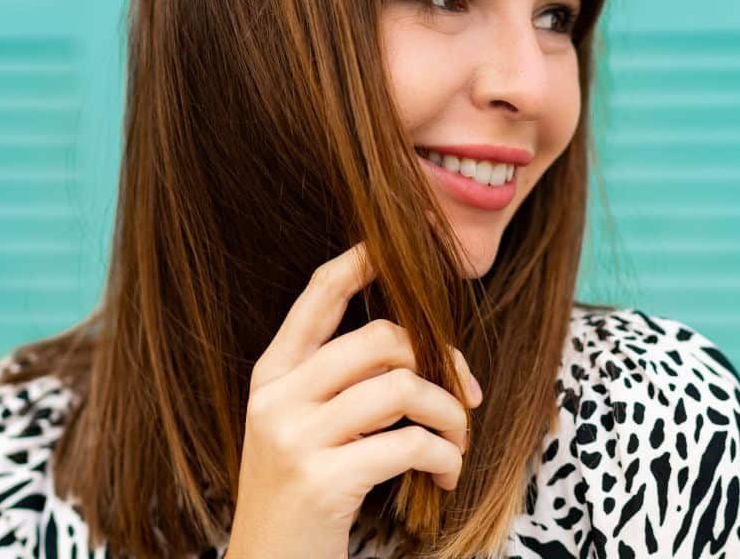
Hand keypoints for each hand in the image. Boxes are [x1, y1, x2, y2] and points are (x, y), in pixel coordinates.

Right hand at [226, 241, 482, 558]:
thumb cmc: (300, 495)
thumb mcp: (301, 428)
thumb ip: (338, 383)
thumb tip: (413, 346)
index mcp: (272, 374)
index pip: (319, 294)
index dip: (363, 261)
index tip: (404, 244)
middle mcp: (277, 396)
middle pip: (380, 338)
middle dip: (441, 361)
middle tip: (467, 396)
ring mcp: (294, 437)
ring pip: (402, 387)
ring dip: (451, 416)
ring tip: (457, 444)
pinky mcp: (322, 480)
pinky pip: (409, 444)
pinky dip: (444, 457)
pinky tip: (445, 476)